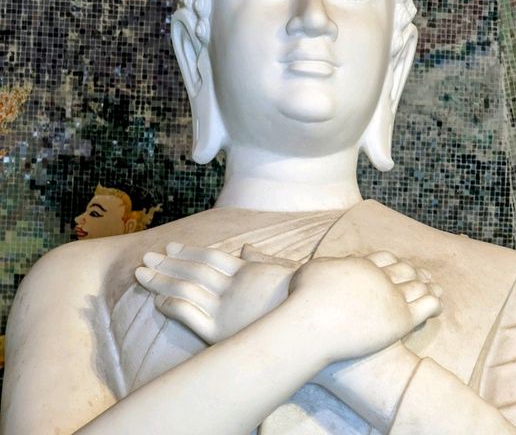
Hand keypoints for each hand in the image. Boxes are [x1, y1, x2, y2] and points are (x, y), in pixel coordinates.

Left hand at [135, 243, 296, 342]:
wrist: (311, 321)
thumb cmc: (301, 295)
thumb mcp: (283, 270)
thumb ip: (261, 259)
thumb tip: (247, 248)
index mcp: (245, 270)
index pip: (210, 256)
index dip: (188, 251)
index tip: (171, 246)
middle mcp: (231, 286)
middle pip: (193, 269)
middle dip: (168, 263)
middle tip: (147, 257)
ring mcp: (224, 307)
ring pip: (186, 288)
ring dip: (162, 280)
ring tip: (142, 274)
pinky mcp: (220, 332)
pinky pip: (189, 315)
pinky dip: (172, 306)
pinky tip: (158, 301)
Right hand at [312, 255, 442, 385]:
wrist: (313, 323)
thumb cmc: (305, 299)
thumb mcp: (312, 271)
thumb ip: (325, 266)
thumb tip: (325, 267)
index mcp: (361, 264)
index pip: (385, 259)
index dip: (394, 262)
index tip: (399, 266)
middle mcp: (380, 276)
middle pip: (405, 270)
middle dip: (415, 273)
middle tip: (423, 277)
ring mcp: (392, 296)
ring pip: (419, 286)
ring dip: (429, 286)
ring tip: (436, 290)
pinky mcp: (401, 318)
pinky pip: (427, 306)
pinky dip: (435, 302)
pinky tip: (438, 305)